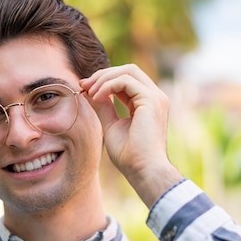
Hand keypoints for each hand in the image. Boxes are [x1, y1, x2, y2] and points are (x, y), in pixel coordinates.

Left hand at [80, 65, 182, 205]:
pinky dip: (107, 86)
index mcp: (147, 103)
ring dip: (104, 79)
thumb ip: (103, 107)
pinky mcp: (152, 100)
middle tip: (85, 85)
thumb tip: (88, 91)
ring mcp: (156, 97)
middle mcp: (155, 97)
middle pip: (129, 70)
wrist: (143, 171)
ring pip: (128, 71)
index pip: (126, 80)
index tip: (84, 87)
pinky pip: (125, 81)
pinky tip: (97, 97)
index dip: (104, 80)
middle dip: (103, 74)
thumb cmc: (130, 156)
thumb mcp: (111, 125)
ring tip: (89, 93)